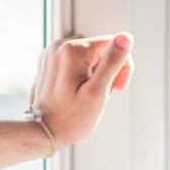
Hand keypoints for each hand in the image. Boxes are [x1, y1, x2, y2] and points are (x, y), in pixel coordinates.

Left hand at [30, 33, 133, 147]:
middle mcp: (58, 46)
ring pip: (89, 54)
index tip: (116, 88)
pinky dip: (82, 73)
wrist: (43, 132)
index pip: (112, 43)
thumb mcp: (97, 92)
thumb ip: (112, 62)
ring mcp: (51, 53)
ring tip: (89, 93)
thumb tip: (125, 37)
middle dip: (107, 69)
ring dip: (96, 72)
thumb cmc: (70, 119)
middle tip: (102, 94)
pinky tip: (78, 90)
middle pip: (100, 48)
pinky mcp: (49, 61)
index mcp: (72, 51)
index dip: (121, 65)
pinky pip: (76, 60)